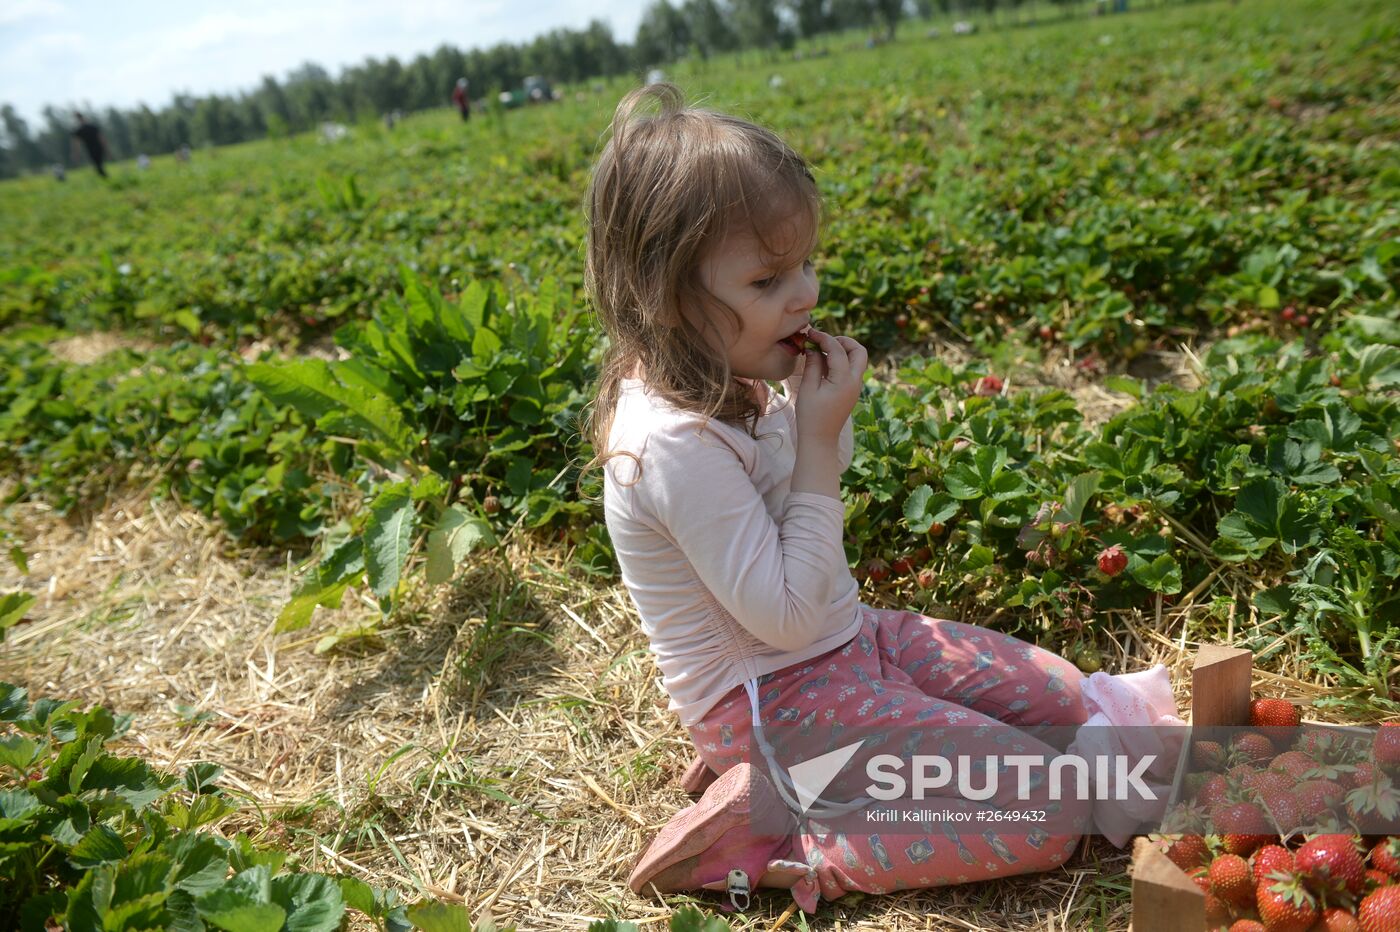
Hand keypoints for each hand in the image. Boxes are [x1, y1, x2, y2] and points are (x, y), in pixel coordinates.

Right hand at [795, 327, 866, 442]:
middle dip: (843, 341)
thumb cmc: (811, 416)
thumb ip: (813, 365)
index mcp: (844, 380)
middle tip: (824, 341)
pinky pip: (851, 369)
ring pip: (858, 359)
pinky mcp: (852, 391)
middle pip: (859, 351)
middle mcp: (855, 382)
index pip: (838, 349)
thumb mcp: (808, 388)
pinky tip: (824, 363)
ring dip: (843, 350)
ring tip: (822, 351)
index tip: (810, 333)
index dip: (824, 338)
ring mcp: (856, 387)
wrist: (820, 439)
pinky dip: (841, 361)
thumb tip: (813, 348)